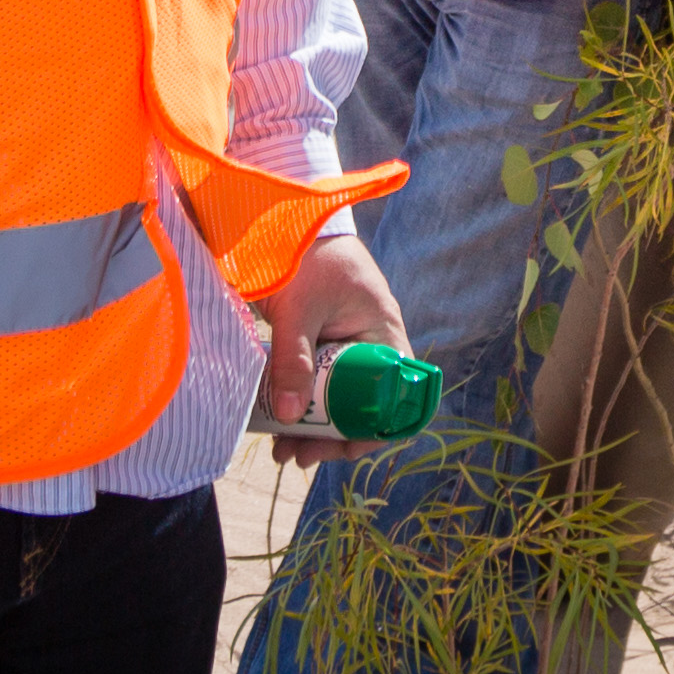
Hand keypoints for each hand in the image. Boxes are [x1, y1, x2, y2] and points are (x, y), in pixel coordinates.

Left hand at [256, 230, 410, 456]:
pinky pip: (319, 383)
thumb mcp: (297, 310)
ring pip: (338, 399)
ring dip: (313, 427)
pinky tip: (278, 424)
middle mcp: (371, 342)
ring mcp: (346, 344)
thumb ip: (293, 360)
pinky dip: (301, 405)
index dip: (374, 428)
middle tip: (297, 455)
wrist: (282, 218)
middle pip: (363, 405)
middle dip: (332, 436)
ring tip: (283, 451)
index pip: (396, 394)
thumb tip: (290, 418)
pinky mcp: (321, 344)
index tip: (340, 449)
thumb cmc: (304, 254)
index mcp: (383, 331)